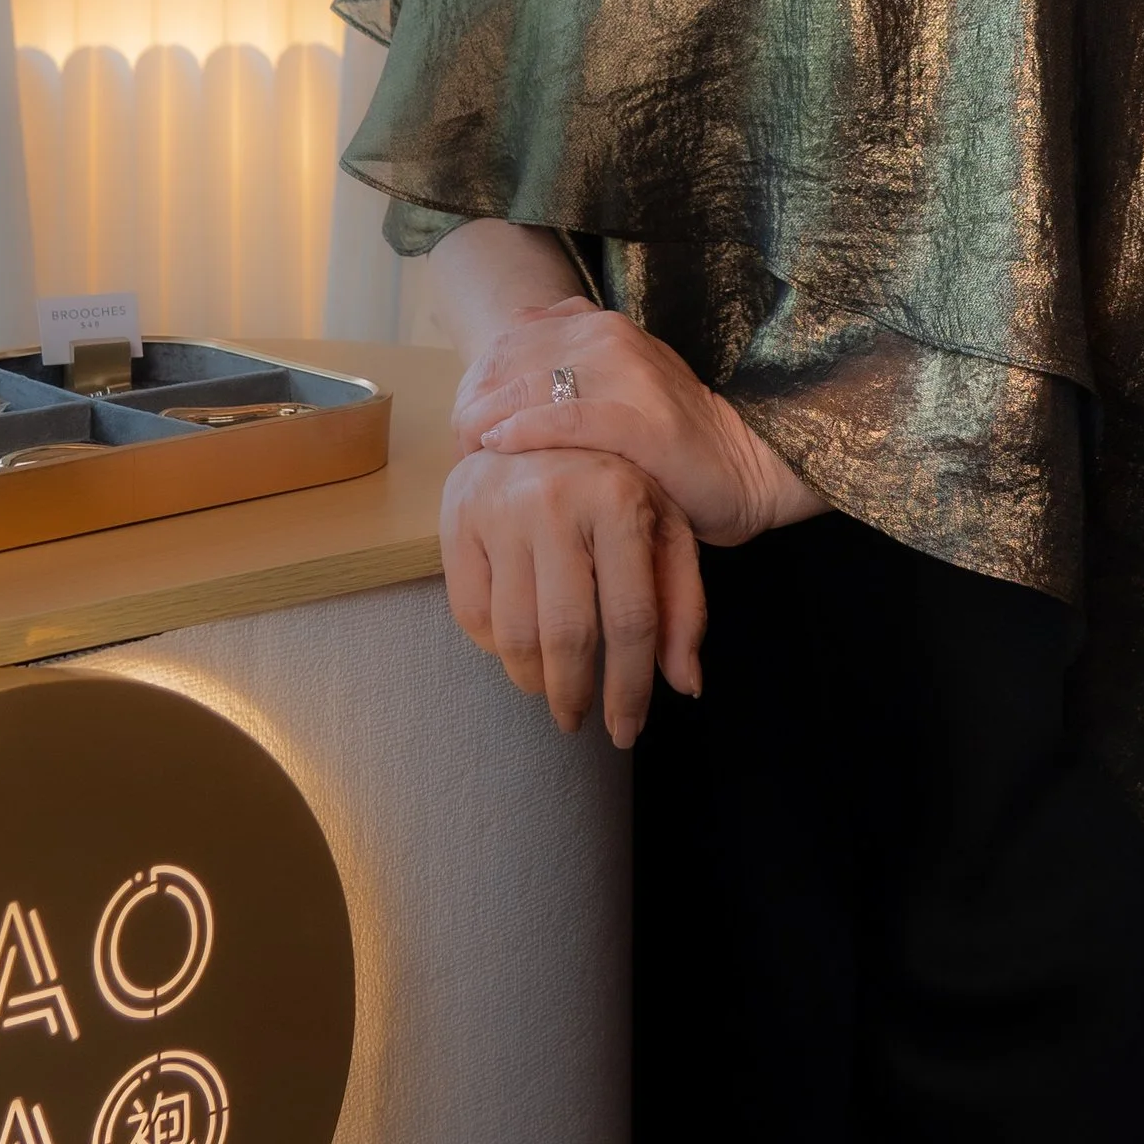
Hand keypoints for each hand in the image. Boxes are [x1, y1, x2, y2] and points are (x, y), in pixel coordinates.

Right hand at [439, 447, 704, 745]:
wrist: (548, 412)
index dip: (630, 687)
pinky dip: (492, 646)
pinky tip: (515, 646)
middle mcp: (556, 499)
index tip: (625, 731)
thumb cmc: (621, 482)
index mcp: (620, 499)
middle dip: (573, 694)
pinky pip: (470, 610)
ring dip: (531, 678)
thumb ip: (682, 605)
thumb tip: (687, 685)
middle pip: (567, 632)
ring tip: (547, 686)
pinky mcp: (457, 513)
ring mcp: (500, 505)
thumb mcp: (666, 528)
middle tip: (576, 720)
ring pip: (513, 631)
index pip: (630, 619)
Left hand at [453, 299, 820, 546]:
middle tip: (459, 449)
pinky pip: (567, 419)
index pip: (508, 342)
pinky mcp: (643, 422)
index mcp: (602, 324)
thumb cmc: (673, 434)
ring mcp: (630, 377)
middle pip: (509, 364)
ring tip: (469, 454)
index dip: (474, 382)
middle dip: (472, 406)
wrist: (747, 465)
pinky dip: (525, 431)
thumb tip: (517, 322)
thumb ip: (570, 350)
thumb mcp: (619, 377)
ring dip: (485, 422)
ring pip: (530, 388)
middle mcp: (612, 338)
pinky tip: (499, 448)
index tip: (462, 423)